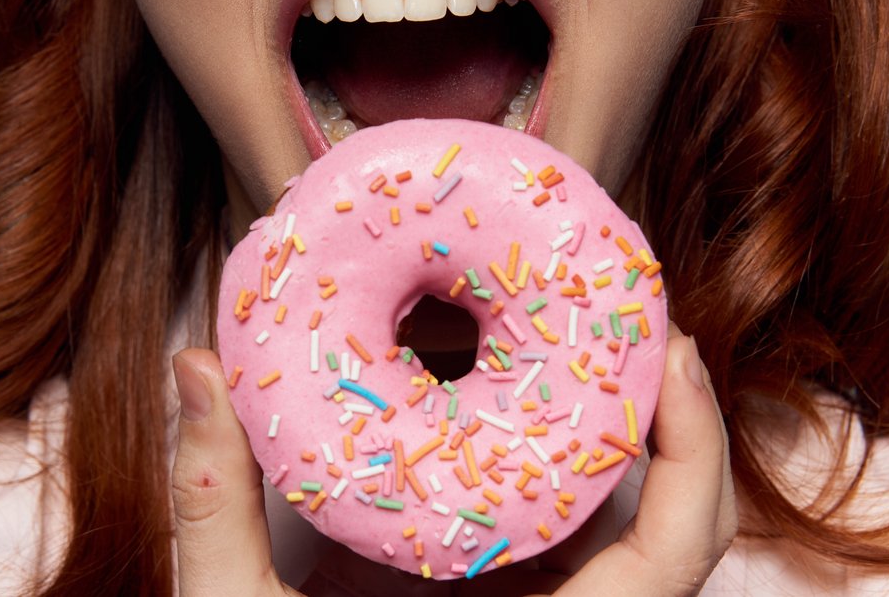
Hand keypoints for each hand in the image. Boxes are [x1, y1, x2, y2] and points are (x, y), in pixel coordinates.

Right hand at [170, 325, 734, 596]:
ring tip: (612, 350)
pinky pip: (598, 545)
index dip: (693, 453)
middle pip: (684, 538)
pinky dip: (597, 473)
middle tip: (649, 327)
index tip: (672, 353)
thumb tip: (194, 368)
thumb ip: (212, 503)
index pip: (667, 561)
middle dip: (689, 426)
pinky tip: (553, 414)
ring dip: (650, 443)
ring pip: (650, 542)